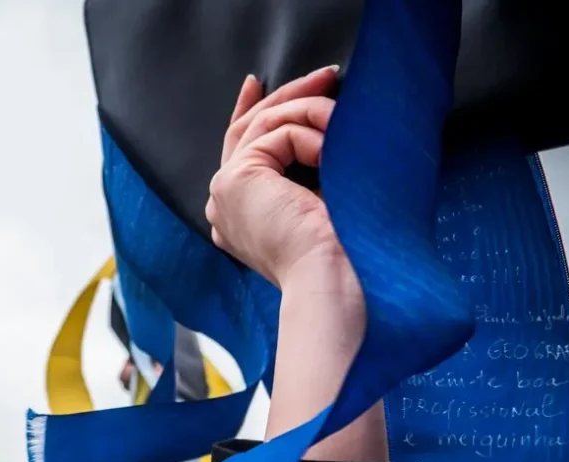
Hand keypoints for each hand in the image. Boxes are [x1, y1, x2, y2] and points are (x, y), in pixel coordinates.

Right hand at [205, 66, 350, 287]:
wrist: (334, 279)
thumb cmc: (342, 254)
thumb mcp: (321, 203)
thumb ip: (307, 173)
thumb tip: (326, 130)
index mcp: (240, 221)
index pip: (239, 153)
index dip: (249, 114)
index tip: (258, 85)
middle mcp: (224, 207)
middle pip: (246, 132)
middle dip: (285, 98)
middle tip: (324, 74)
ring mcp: (224, 193)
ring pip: (262, 126)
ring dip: (309, 112)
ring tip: (344, 118)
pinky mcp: (234, 180)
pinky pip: (275, 135)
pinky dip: (310, 137)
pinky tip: (330, 155)